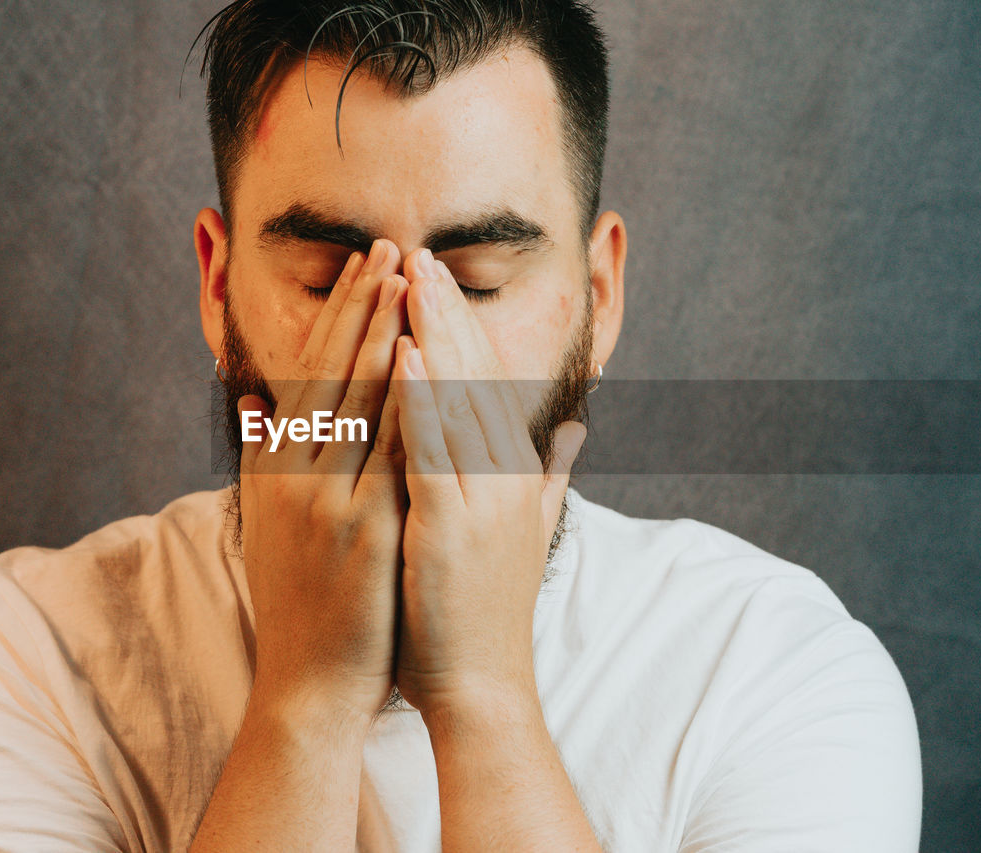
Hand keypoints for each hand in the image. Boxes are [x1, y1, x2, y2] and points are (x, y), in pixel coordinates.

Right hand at [237, 239, 409, 720]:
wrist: (309, 682)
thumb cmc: (298, 600)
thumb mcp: (266, 521)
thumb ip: (261, 456)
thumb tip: (253, 401)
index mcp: (277, 468)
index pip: (311, 373)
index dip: (339, 317)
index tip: (365, 268)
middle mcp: (295, 475)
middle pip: (332, 372)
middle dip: (363, 306)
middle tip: (390, 248)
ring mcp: (328, 501)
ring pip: (358, 400)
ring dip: (385, 334)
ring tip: (408, 282)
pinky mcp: (364, 531)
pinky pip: (390, 453)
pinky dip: (408, 402)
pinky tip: (427, 363)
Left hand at [390, 248, 585, 716]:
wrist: (483, 686)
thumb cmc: (486, 610)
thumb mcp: (524, 530)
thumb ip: (548, 475)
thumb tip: (573, 431)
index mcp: (510, 472)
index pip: (487, 382)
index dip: (462, 326)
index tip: (434, 279)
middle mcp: (504, 474)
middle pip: (476, 375)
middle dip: (446, 311)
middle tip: (418, 253)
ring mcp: (484, 497)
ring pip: (459, 398)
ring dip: (435, 333)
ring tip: (411, 277)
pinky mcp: (456, 524)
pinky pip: (436, 450)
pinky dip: (423, 399)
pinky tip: (406, 354)